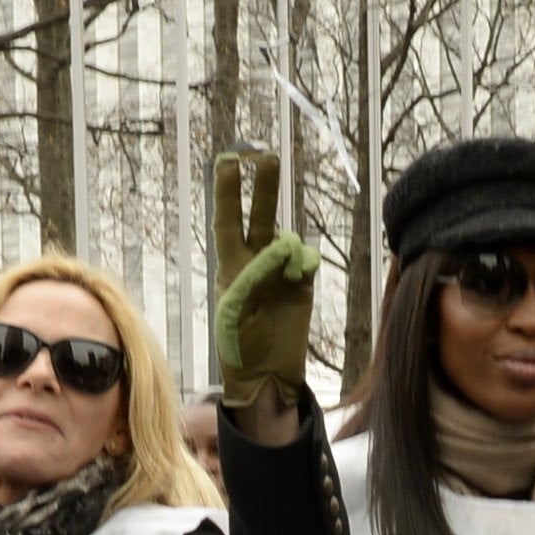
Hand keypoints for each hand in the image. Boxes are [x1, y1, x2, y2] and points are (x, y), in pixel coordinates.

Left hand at [210, 150, 320, 440]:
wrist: (265, 378)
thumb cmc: (239, 349)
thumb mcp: (236, 312)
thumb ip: (256, 276)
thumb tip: (286, 246)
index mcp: (229, 267)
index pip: (227, 221)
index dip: (227, 191)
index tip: (229, 160)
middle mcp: (254, 263)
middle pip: (258, 215)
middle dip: (262, 187)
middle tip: (267, 156)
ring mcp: (280, 272)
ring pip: (288, 238)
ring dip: (288, 248)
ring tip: (287, 272)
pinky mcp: (303, 284)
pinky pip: (308, 259)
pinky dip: (306, 261)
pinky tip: (301, 275)